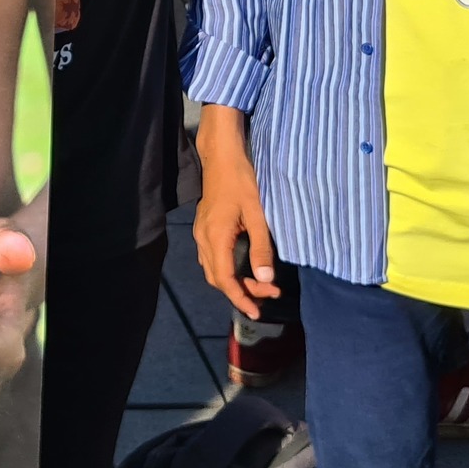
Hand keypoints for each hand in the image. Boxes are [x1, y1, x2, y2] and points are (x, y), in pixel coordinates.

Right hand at [194, 109, 279, 320]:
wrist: (221, 155)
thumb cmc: (241, 180)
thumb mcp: (257, 214)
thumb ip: (261, 248)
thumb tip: (266, 279)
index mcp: (215, 237)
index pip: (225, 280)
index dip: (241, 299)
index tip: (257, 312)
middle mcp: (203, 238)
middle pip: (217, 278)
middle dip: (242, 292)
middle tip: (268, 294)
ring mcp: (200, 232)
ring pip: (213, 269)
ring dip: (235, 282)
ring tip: (260, 285)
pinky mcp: (204, 227)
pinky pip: (212, 257)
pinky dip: (227, 269)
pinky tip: (244, 267)